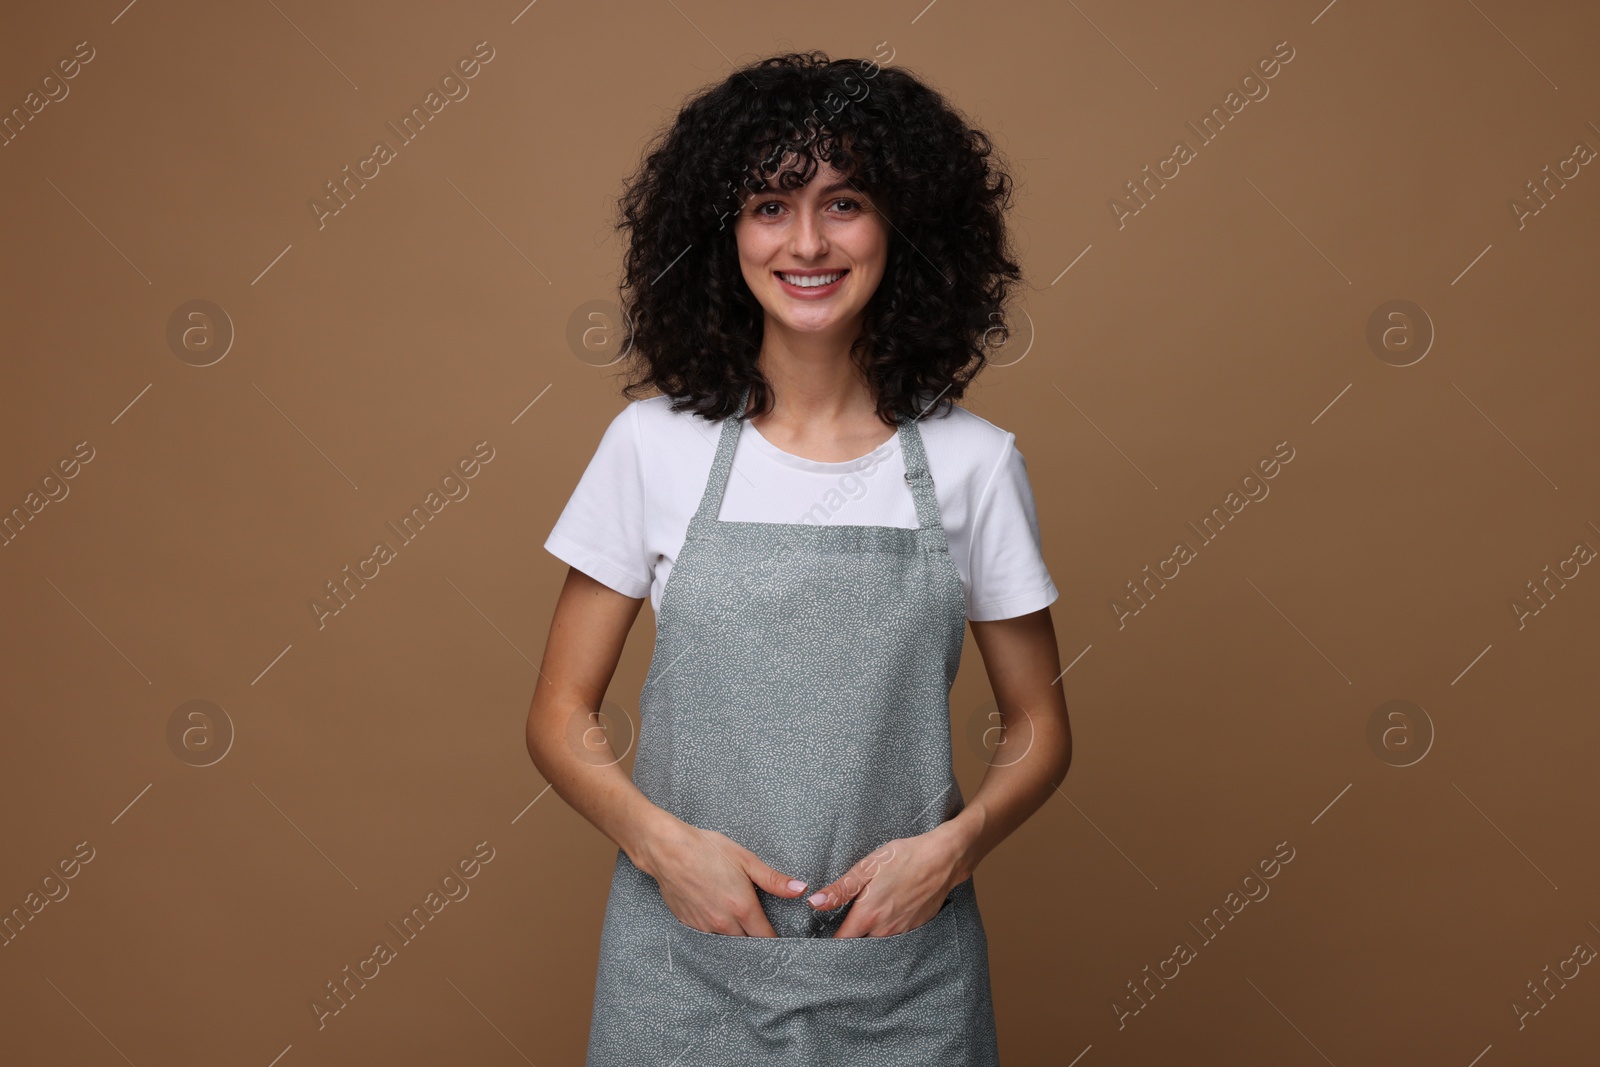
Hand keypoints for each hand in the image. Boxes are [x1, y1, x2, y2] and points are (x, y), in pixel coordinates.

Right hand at [643, 819, 808, 936]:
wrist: (668, 851)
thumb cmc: (707, 850)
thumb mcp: (745, 860)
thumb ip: (774, 880)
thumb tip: (800, 890)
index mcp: (742, 908)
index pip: (766, 938)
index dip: (776, 941)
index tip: (782, 941)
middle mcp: (724, 924)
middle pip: (748, 943)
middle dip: (756, 938)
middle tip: (761, 929)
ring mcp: (705, 927)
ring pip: (727, 941)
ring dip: (736, 936)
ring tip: (739, 921)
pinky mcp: (689, 924)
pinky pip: (709, 936)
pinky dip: (717, 930)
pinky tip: (717, 914)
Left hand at [807, 823, 968, 937]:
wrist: (942, 859)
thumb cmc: (903, 858)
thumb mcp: (867, 868)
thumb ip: (840, 889)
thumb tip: (815, 902)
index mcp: (868, 915)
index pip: (841, 941)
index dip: (829, 941)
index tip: (821, 937)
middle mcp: (884, 930)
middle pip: (859, 944)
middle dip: (850, 938)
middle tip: (843, 925)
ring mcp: (902, 931)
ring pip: (877, 942)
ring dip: (869, 935)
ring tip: (866, 917)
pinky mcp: (916, 928)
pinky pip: (895, 936)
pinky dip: (887, 931)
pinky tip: (888, 913)